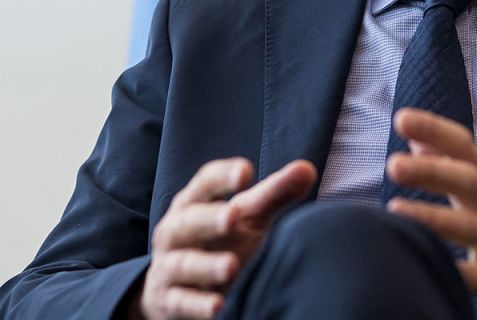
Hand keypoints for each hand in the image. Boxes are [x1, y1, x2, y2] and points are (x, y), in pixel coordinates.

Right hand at [135, 157, 316, 319]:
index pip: (204, 183)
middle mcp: (176, 232)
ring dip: (207, 266)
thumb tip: (306, 169)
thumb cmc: (220, 240)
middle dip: (209, 219)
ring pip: (184, 264)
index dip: (223, 177)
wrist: (175, 288)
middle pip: (189, 221)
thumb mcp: (245, 216)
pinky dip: (197, 305)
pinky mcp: (170, 301)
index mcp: (193, 203)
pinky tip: (217, 307)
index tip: (245, 172)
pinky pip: (181, 302)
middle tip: (233, 217)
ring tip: (231, 266)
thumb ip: (273, 194)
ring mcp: (170, 267)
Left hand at [385, 109, 476, 319]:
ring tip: (395, 210)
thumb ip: (454, 173)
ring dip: (432, 217)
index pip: (465, 150)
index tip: (403, 117)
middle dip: (432, 170)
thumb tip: (417, 142)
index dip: (436, 130)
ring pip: (469, 227)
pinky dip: (449, 271)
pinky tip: (421, 267)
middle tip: (394, 164)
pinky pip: (474, 277)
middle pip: (468, 181)